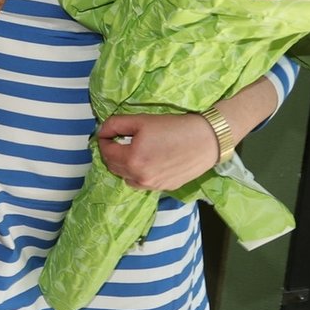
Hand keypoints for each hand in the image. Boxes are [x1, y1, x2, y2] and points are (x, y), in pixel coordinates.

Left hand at [96, 113, 221, 191]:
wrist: (207, 139)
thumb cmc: (174, 127)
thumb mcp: (141, 120)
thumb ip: (116, 125)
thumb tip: (102, 131)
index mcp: (132, 160)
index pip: (106, 153)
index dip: (103, 141)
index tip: (107, 132)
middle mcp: (140, 178)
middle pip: (114, 167)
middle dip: (111, 153)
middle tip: (117, 140)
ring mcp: (153, 186)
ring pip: (127, 178)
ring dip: (124, 166)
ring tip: (132, 151)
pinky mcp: (165, 188)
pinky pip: (143, 183)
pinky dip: (139, 173)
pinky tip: (149, 161)